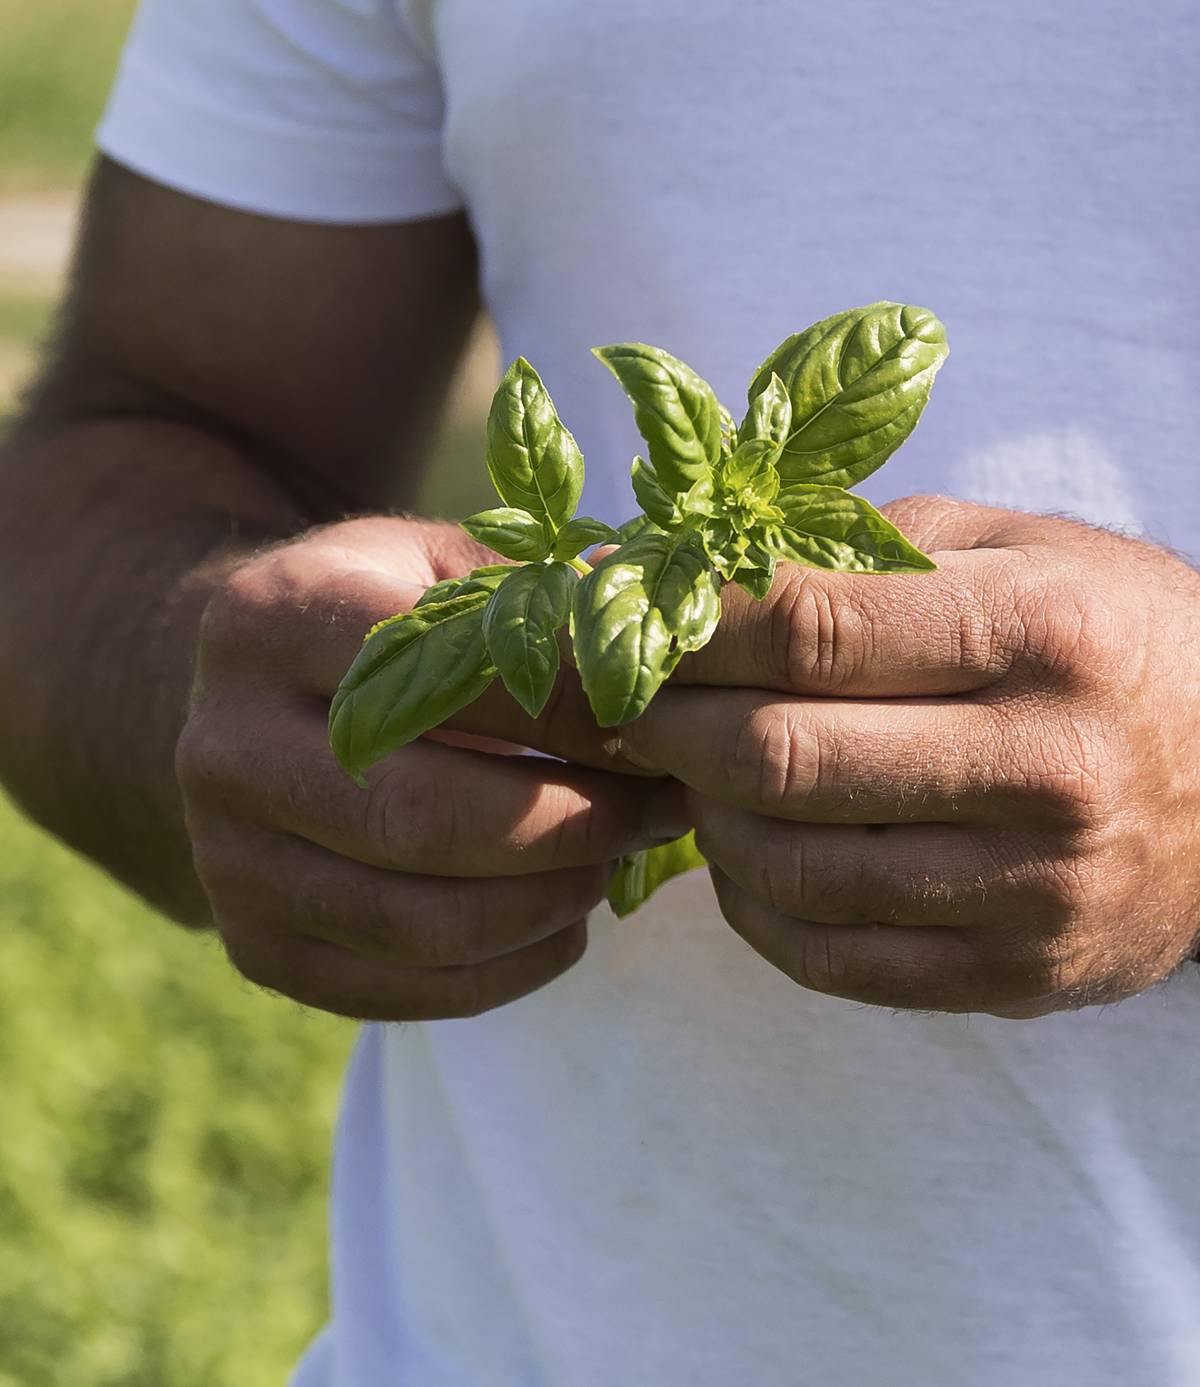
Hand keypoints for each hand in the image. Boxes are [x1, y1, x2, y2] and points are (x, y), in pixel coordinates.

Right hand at [177, 517, 684, 1019]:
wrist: (250, 707)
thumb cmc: (374, 626)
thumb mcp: (435, 571)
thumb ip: (538, 600)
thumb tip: (666, 639)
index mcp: (271, 620)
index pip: (446, 678)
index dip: (574, 713)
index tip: (665, 728)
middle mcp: (224, 746)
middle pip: (426, 817)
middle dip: (575, 824)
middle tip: (661, 808)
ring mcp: (227, 860)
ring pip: (420, 922)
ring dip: (552, 903)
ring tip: (614, 861)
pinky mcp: (253, 948)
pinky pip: (402, 993)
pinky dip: (509, 971)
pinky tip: (562, 923)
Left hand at [620, 495, 1199, 1016]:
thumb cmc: (1112, 641)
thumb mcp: (1022, 550)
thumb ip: (869, 550)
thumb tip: (700, 569)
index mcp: (1044, 632)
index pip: (812, 626)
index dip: (692, 622)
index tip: (632, 612)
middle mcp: (1044, 768)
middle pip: (779, 755)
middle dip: (668, 722)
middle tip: (633, 698)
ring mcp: (1031, 891)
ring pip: (788, 866)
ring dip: (702, 814)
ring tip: (692, 769)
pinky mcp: (1013, 975)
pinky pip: (825, 957)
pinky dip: (749, 902)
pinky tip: (745, 850)